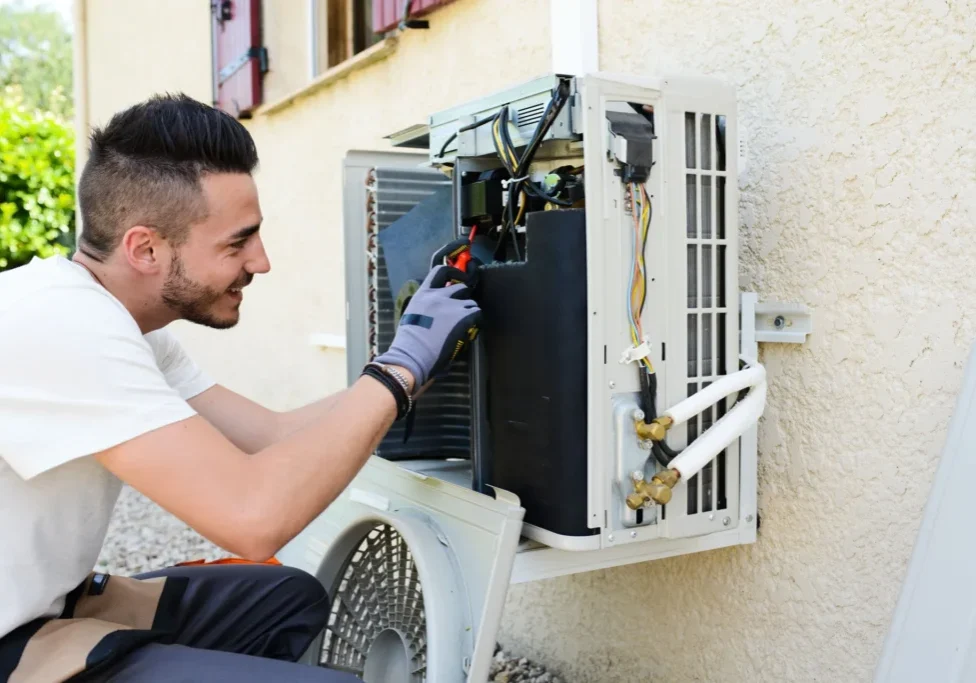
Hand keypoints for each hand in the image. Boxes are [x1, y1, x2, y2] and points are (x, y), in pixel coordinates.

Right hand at [374, 265, 480, 387]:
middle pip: (461, 287)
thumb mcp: (412, 316)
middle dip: (464, 298)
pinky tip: (470, 330)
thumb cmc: (409, 342)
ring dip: (470, 312)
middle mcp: (438, 295)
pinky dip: (476, 321)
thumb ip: (425, 308)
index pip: (440, 271)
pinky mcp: (463, 317)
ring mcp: (452, 305)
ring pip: (471, 303)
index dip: (453, 272)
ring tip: (465, 325)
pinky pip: (477, 314)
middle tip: (462, 310)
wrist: (413, 354)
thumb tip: (435, 313)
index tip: (458, 278)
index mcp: (423, 294)